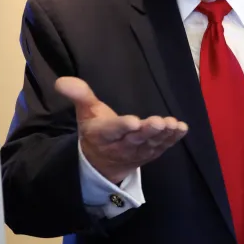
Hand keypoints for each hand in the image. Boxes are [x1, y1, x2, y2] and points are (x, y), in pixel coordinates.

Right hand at [57, 77, 187, 182]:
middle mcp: (121, 146)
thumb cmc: (97, 130)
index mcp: (103, 134)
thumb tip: (62, 81)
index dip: (122, 126)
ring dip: (163, 135)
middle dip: (148, 131)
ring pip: (151, 144)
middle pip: (135, 139)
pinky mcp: (151, 153)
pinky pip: (163, 147)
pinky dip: (173, 139)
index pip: (112, 130)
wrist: (102, 162)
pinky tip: (181, 129)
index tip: (133, 121)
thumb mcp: (86, 112)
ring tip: (172, 124)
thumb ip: (79, 95)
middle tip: (159, 122)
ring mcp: (138, 152)